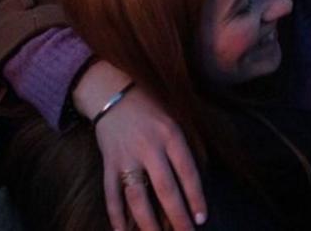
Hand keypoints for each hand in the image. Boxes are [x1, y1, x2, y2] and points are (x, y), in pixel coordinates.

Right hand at [74, 61, 206, 230]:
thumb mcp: (175, 120)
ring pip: (137, 196)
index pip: (187, 173)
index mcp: (170, 135)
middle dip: (176, 217)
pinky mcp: (108, 162)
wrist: (114, 93)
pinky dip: (116, 214)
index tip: (201, 219)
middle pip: (165, 189)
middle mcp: (149, 147)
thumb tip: (193, 186)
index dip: (195, 198)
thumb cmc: (151, 109)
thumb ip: (183, 149)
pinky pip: (111, 193)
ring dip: (147, 222)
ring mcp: (126, 156)